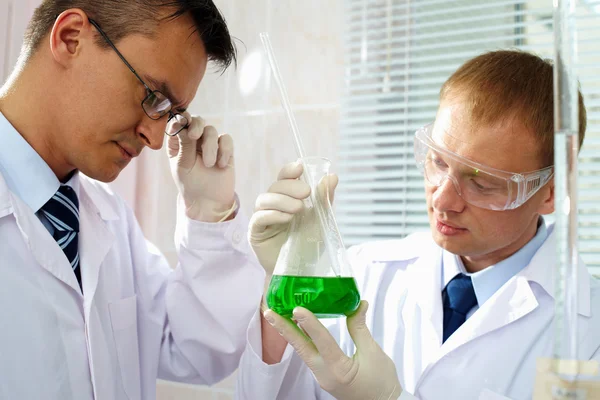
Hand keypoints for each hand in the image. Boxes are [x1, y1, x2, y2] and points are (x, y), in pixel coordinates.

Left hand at [167, 113, 235, 221]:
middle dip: (196, 125)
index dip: (180, 120)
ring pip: (211, 130)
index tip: (181, 124)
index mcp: (178, 142)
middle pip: (196, 121)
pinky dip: (224, 150)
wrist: (209, 201)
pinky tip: (220, 165)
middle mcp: (193, 140)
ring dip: (210, 147)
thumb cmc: (191, 184)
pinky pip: (226, 140)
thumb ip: (185, 143)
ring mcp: (210, 144)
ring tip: (209, 164)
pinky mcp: (225, 149)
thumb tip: (183, 121)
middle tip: (194, 135)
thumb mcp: (183, 164)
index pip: (178, 123)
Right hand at [249, 161, 337, 274]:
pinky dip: (273, 214)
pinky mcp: (256, 233)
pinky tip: (287, 218)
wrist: (300, 271)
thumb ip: (324, 199)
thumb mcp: (321, 220)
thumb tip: (332, 176)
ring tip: (298, 209)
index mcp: (288, 198)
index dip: (289, 170)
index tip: (300, 167)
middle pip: (274, 186)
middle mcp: (273, 205)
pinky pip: (259, 218)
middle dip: (290, 186)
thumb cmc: (308, 244)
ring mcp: (263, 218)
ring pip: (264, 199)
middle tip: (306, 192)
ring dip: (282, 200)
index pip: (284, 178)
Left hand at [263, 301, 401, 399]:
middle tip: (269, 312)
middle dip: (284, 328)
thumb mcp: (373, 352)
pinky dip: (301, 339)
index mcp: (339, 370)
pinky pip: (309, 355)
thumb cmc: (382, 383)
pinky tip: (296, 327)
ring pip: (303, 351)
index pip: (322, 342)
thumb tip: (358, 304)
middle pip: (301, 348)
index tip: (298, 309)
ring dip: (290, 333)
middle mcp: (325, 374)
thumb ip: (360, 328)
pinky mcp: (323, 376)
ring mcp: (321, 377)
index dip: (310, 324)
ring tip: (277, 315)